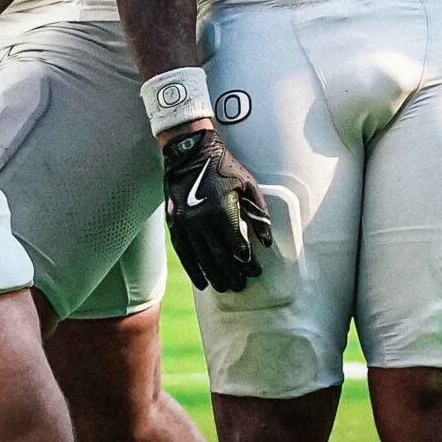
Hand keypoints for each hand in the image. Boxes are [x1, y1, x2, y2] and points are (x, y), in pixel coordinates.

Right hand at [160, 125, 271, 291]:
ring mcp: (186, 224)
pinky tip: (202, 282)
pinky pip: (184, 254)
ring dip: (215, 276)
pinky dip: (193, 271)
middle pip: (220, 257)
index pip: (237, 247)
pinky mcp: (175, 224)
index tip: (255, 271)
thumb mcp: (248, 184)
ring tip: (225, 288)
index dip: (248, 263)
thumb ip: (259, 213)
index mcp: (223, 211)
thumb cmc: (224, 167)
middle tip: (241, 286)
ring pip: (202, 259)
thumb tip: (266, 242)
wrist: (190, 153)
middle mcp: (203, 221)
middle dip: (233, 274)